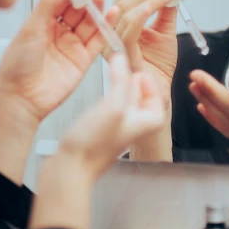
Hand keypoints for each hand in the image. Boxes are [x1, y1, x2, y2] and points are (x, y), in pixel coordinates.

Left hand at [0, 0, 114, 123]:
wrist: (21, 97)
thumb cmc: (17, 64)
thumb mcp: (31, 28)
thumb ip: (49, 3)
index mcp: (42, 22)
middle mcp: (58, 32)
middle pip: (78, 9)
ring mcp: (72, 45)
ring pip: (89, 22)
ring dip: (97, 8)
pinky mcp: (83, 60)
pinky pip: (98, 40)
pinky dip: (106, 27)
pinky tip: (111, 14)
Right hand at [29, 54, 164, 228]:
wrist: (70, 168)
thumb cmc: (93, 146)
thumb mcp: (114, 106)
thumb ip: (120, 81)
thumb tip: (122, 59)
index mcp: (146, 122)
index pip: (157, 98)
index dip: (149, 83)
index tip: (137, 71)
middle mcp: (134, 125)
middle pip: (141, 98)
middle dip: (133, 81)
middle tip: (125, 66)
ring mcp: (117, 127)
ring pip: (125, 100)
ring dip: (121, 85)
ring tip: (114, 72)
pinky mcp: (101, 129)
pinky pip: (111, 106)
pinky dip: (109, 94)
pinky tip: (101, 90)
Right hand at [106, 0, 178, 109]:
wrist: (158, 93)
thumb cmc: (158, 66)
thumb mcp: (164, 32)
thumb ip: (165, 11)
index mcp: (118, 24)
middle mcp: (111, 32)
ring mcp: (113, 42)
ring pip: (127, 10)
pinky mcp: (121, 53)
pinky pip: (130, 27)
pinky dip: (145, 10)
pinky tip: (159, 2)